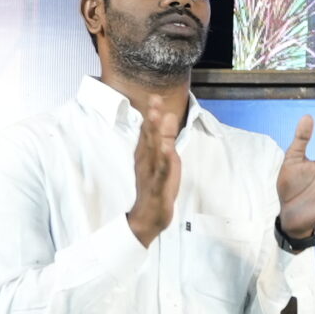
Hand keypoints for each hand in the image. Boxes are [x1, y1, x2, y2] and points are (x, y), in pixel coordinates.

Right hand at [127, 101, 183, 246]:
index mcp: (146, 154)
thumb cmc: (156, 185)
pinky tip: (167, 150)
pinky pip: (161, 172)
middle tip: (154, 100)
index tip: (155, 96)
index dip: (152, 114)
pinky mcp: (157, 186)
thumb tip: (168, 115)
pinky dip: (164, 160)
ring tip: (157, 118)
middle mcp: (146, 161)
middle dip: (152, 118)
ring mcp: (151, 173)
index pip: (148, 131)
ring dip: (155, 134)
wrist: (148, 216)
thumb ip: (166, 137)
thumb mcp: (164, 159)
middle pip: (148, 137)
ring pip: (153, 151)